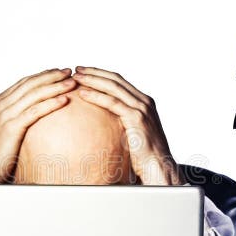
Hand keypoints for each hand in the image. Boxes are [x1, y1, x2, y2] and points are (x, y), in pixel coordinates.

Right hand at [0, 68, 76, 183]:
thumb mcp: (7, 130)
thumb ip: (18, 119)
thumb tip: (36, 116)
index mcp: (0, 102)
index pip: (25, 83)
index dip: (43, 75)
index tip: (59, 72)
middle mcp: (2, 104)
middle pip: (31, 84)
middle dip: (52, 76)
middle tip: (69, 71)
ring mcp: (6, 115)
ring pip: (35, 94)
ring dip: (56, 86)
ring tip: (72, 82)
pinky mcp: (12, 127)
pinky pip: (35, 111)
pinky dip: (51, 104)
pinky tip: (65, 100)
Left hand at [72, 66, 185, 185]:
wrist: (159, 166)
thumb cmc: (144, 155)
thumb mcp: (133, 134)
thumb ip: (122, 123)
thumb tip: (103, 123)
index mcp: (144, 102)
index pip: (119, 82)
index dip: (101, 74)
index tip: (85, 71)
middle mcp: (144, 101)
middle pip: (115, 80)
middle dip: (94, 72)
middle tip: (77, 69)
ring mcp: (141, 108)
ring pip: (113, 88)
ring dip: (92, 80)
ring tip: (76, 77)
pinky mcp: (136, 118)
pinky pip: (112, 103)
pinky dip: (96, 96)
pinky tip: (83, 94)